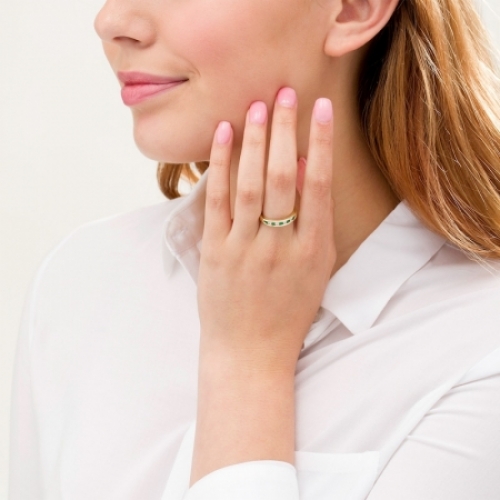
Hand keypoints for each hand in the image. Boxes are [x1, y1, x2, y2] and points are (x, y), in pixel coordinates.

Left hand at [197, 87, 335, 373]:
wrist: (250, 353)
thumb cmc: (288, 313)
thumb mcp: (316, 272)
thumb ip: (317, 225)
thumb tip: (311, 172)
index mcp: (313, 251)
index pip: (319, 186)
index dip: (321, 144)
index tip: (322, 109)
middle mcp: (281, 246)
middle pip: (285, 177)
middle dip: (286, 131)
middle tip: (286, 93)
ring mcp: (245, 249)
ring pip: (252, 184)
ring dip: (255, 141)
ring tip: (258, 106)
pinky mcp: (215, 252)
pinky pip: (218, 201)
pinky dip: (222, 166)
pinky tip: (224, 136)